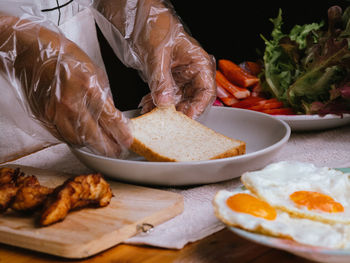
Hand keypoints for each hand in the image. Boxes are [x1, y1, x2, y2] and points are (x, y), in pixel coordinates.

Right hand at [0, 14, 131, 156]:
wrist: (33, 51)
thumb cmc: (65, 56)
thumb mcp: (94, 71)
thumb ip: (104, 96)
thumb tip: (112, 114)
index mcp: (88, 88)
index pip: (110, 119)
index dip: (121, 133)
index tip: (127, 141)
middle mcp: (71, 103)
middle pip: (93, 136)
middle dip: (108, 147)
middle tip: (117, 151)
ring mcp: (54, 111)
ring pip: (76, 139)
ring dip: (91, 145)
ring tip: (101, 146)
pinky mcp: (44, 116)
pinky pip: (61, 134)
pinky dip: (74, 138)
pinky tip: (82, 138)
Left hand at [94, 0, 216, 118]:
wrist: (139, 17)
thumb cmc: (156, 25)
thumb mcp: (159, 53)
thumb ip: (161, 79)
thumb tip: (165, 101)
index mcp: (198, 63)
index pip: (206, 91)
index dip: (198, 106)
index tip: (186, 116)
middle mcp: (191, 73)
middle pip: (192, 99)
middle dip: (178, 111)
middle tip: (167, 120)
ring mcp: (178, 78)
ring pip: (176, 101)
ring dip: (163, 109)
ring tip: (152, 112)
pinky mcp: (165, 80)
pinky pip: (163, 96)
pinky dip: (154, 102)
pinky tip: (146, 105)